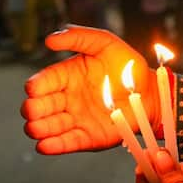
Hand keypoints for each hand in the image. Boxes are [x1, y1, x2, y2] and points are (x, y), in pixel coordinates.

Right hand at [22, 25, 159, 154]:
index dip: (36, 85)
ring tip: (35, 129)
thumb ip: (78, 37)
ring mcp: (76, 119)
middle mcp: (66, 99)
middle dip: (33, 109)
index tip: (32, 88)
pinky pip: (68, 142)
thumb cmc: (127, 65)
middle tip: (32, 110)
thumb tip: (49, 40)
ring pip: (49, 126)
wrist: (151, 92)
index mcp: (66, 76)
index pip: (44, 81)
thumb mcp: (105, 43)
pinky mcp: (87, 137)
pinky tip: (44, 146)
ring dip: (39, 129)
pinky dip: (54, 146)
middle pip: (41, 105)